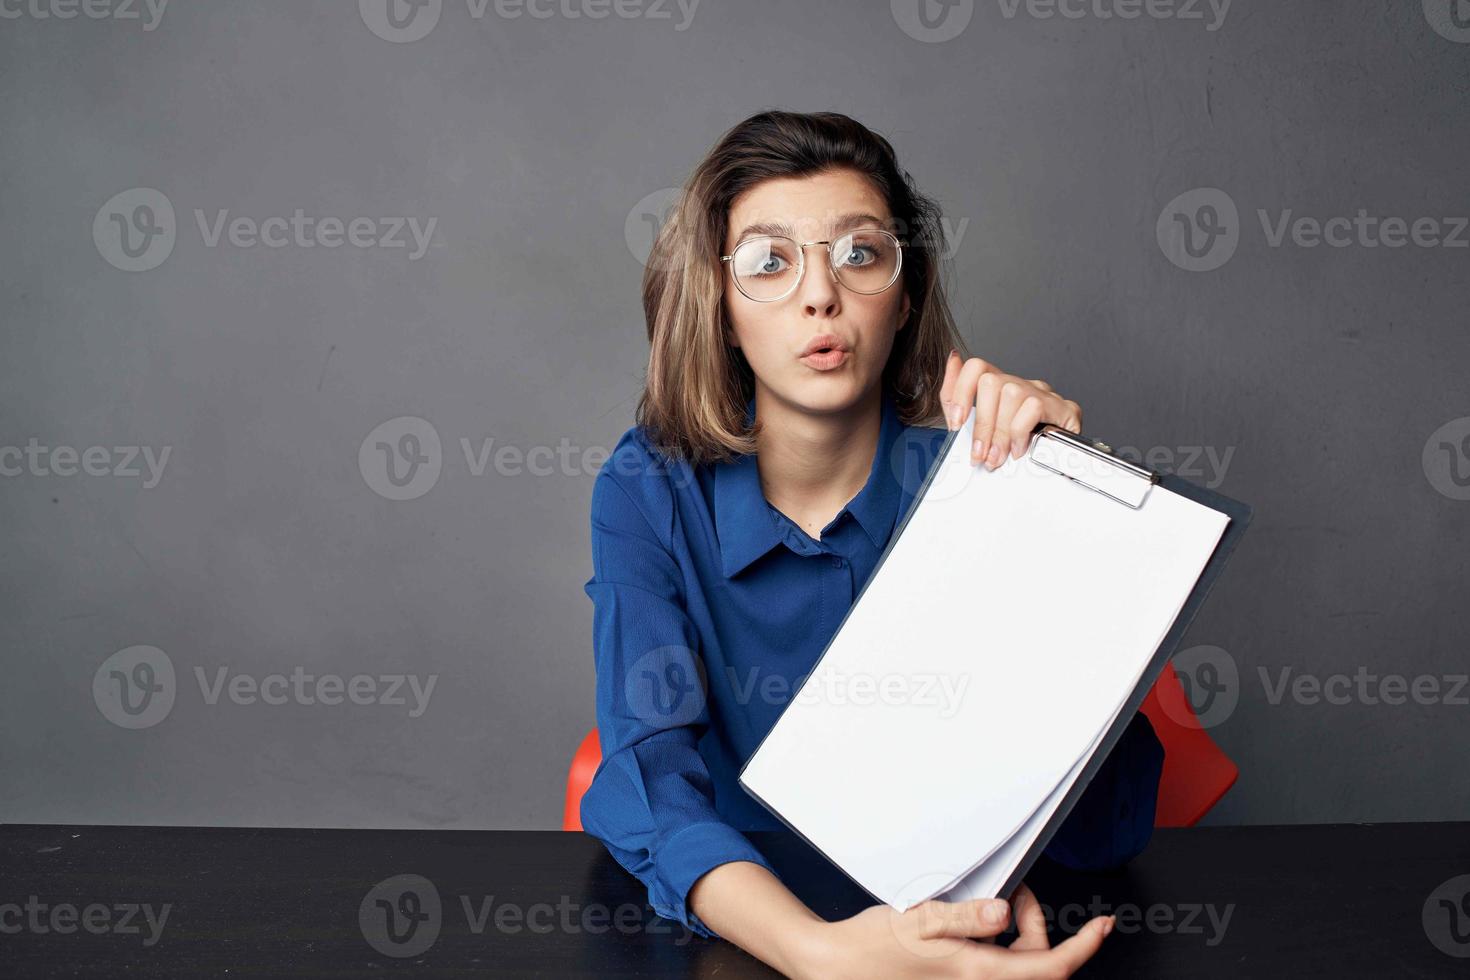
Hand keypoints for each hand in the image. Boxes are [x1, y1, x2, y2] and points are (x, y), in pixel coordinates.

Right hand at [795, 884, 1114, 978]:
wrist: (835, 965)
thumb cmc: (869, 947)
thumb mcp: (918, 919)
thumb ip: (966, 915)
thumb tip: (1006, 911)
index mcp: (976, 972)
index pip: (1050, 968)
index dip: (1084, 948)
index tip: (1102, 927)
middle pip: (1036, 965)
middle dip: (1039, 928)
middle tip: (1019, 894)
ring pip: (1016, 967)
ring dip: (1018, 937)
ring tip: (992, 905)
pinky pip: (993, 968)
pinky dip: (995, 946)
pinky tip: (971, 925)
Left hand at [940, 351, 1082, 468]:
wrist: (1059, 466)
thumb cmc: (1017, 446)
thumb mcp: (980, 429)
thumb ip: (960, 400)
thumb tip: (953, 358)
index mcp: (1000, 387)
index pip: (976, 367)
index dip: (960, 392)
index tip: (957, 423)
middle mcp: (1020, 384)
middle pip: (990, 382)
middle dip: (981, 424)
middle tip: (980, 453)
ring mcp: (1043, 393)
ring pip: (1011, 393)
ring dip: (1000, 433)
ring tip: (998, 456)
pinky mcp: (1064, 408)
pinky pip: (1033, 407)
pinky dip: (1020, 432)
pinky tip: (1020, 448)